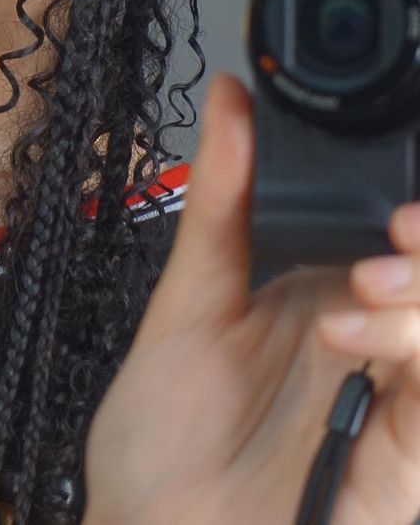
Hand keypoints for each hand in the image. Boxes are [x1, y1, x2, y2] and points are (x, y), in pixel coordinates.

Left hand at [83, 72, 419, 524]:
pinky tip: (356, 335)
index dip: (406, 205)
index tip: (388, 193)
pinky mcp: (409, 459)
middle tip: (395, 229)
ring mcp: (395, 402)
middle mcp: (371, 342)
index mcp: (326, 295)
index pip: (395, 235)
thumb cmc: (164, 435)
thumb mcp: (188, 301)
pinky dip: (417, 348)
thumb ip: (221, 200)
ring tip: (364, 283)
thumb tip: (230, 97)